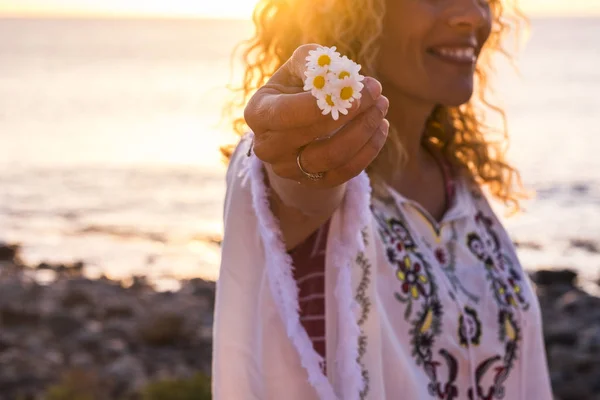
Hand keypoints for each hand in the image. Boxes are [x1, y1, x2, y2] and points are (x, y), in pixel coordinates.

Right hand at [244, 44, 388, 187]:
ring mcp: (288, 169)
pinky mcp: (311, 182)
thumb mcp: (299, 67)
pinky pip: (346, 172)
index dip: (321, 103)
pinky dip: (368, 150)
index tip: (354, 88)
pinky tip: (381, 128)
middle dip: (351, 112)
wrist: (293, 123)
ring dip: (364, 131)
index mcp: (258, 113)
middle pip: (313, 136)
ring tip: (381, 107)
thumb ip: (316, 62)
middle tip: (376, 91)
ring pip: (333, 156)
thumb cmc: (297, 87)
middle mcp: (267, 146)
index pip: (286, 113)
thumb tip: (345, 76)